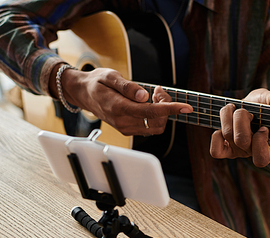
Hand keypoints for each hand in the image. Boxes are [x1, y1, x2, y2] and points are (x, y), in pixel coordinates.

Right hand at [52, 66, 191, 135]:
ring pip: (156, 125)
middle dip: (165, 105)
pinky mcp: (128, 129)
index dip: (170, 109)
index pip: (150, 112)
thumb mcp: (110, 76)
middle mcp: (123, 122)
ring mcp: (125, 128)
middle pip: (157, 120)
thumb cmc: (97, 82)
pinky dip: (155, 115)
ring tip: (154, 94)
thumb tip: (144, 96)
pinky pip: (149, 126)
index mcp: (119, 108)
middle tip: (158, 90)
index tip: (186, 107)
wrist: (83, 94)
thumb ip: (128, 87)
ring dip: (161, 111)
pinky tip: (149, 102)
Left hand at [210, 88, 269, 166]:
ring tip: (233, 108)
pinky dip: (216, 137)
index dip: (259, 141)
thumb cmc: (263, 105)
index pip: (262, 158)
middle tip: (246, 111)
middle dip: (241, 119)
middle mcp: (252, 152)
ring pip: (228, 136)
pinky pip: (216, 151)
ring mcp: (237, 151)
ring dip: (228, 117)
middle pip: (241, 140)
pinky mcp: (225, 149)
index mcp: (269, 147)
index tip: (264, 127)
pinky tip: (222, 126)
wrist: (248, 107)